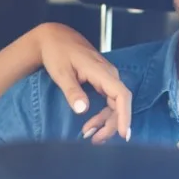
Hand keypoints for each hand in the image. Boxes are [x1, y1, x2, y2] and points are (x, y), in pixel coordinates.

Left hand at [31, 23, 130, 143]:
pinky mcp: (102, 80)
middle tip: (94, 140)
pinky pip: (109, 100)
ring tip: (89, 135)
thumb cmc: (57, 52)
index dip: (124, 115)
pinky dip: (102, 114)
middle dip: (110, 124)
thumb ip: (72, 91)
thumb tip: (82, 109)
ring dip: (105, 121)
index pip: (121, 95)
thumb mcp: (61, 72)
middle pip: (119, 104)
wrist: (54, 37)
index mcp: (102, 71)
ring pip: (114, 104)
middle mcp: (109, 74)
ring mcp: (106, 77)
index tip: (122, 134)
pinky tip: (92, 124)